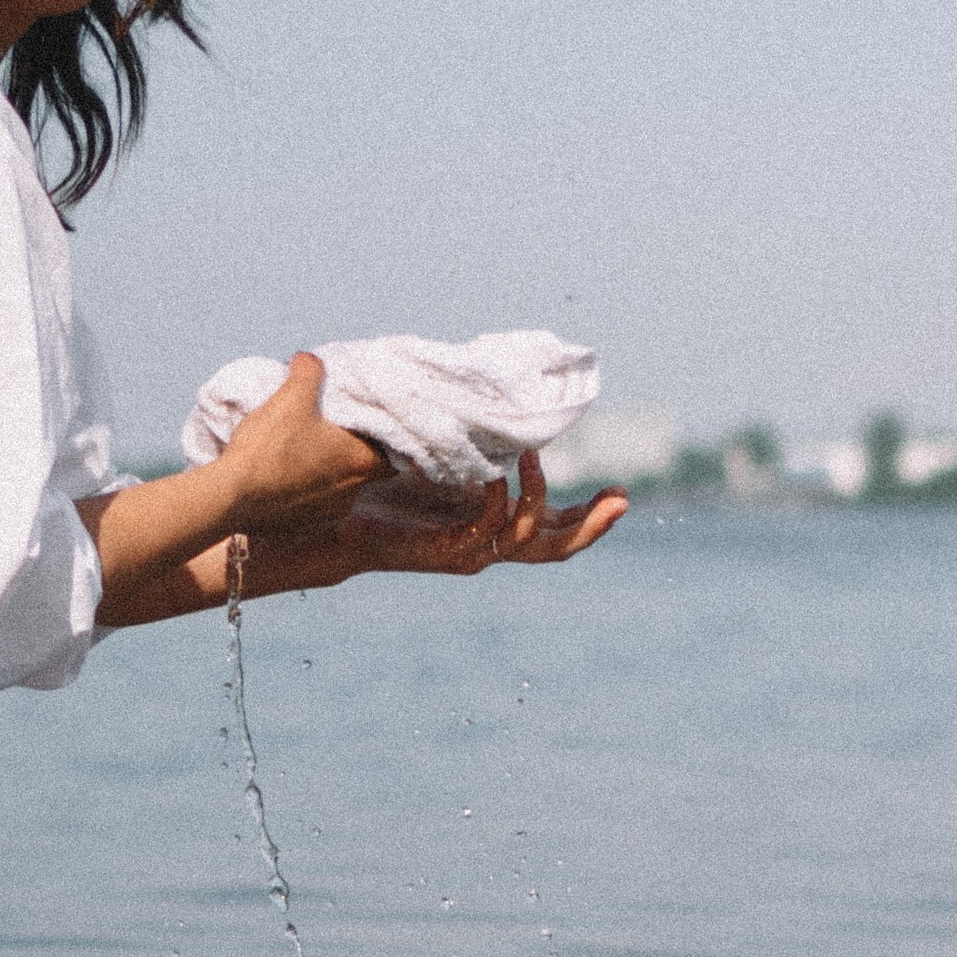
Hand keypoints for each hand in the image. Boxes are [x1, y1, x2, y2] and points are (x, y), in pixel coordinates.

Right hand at [213, 351, 388, 533]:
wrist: (230, 497)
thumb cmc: (267, 448)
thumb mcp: (290, 397)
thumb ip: (308, 371)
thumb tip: (310, 360)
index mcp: (360, 463)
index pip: (394, 453)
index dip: (385, 438)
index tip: (370, 425)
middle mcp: (351, 494)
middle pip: (365, 470)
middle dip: (352, 452)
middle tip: (334, 433)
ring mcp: (327, 515)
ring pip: (339, 489)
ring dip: (328, 472)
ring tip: (306, 452)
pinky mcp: (302, 527)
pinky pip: (314, 505)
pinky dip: (306, 491)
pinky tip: (286, 476)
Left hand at [261, 448, 627, 583]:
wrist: (335, 527)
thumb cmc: (385, 491)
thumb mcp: (440, 461)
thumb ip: (467, 443)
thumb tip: (487, 403)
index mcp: (493, 527)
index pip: (555, 529)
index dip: (590, 516)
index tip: (621, 494)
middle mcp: (488, 546)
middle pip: (557, 548)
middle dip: (593, 525)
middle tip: (622, 499)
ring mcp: (469, 553)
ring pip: (527, 544)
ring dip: (537, 500)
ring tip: (533, 459)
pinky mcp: (443, 554)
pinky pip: (483, 535)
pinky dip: (496, 505)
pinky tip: (498, 476)